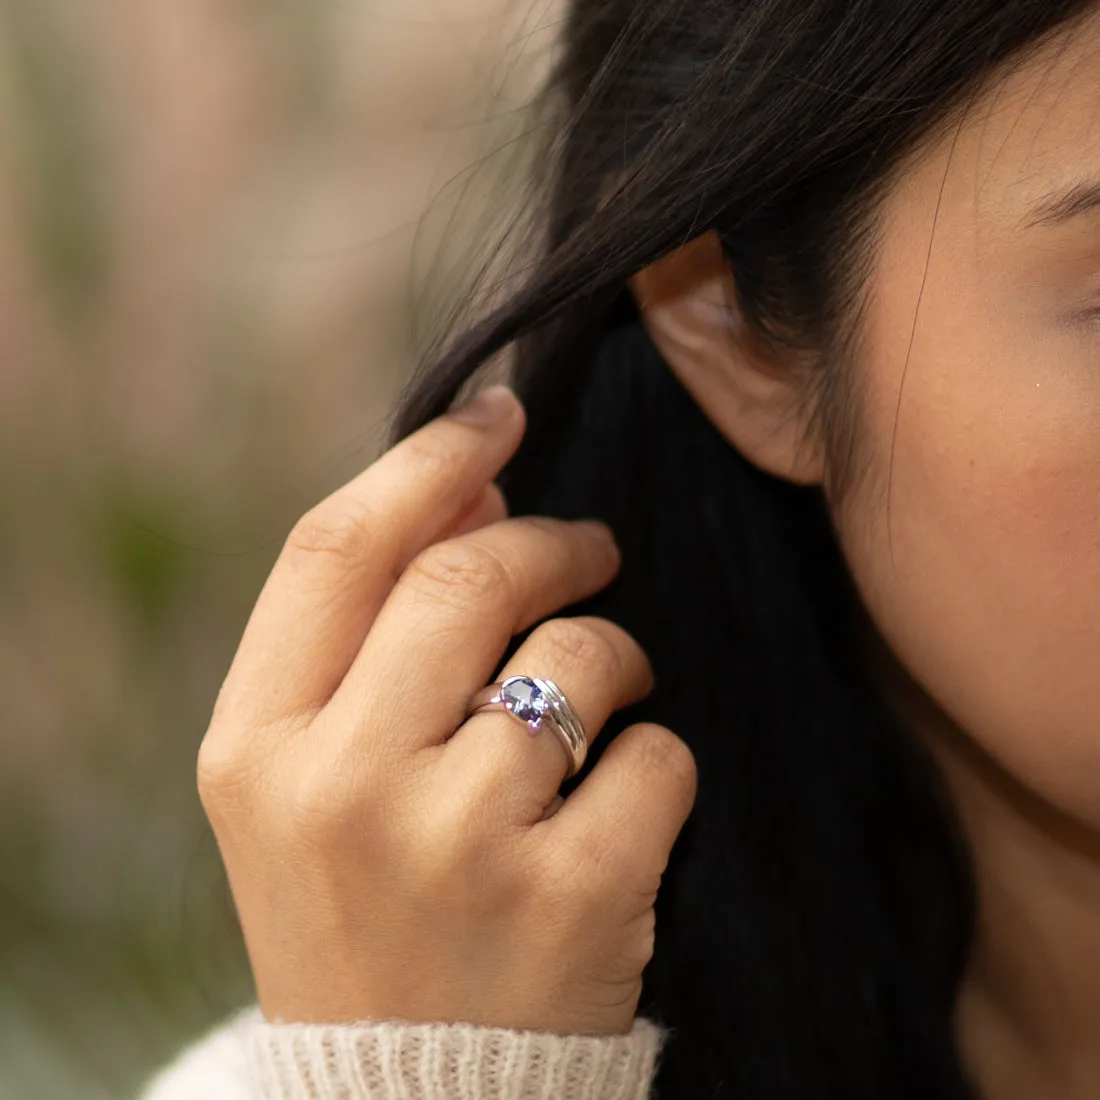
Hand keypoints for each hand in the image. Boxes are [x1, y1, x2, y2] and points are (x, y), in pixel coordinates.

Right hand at [196, 383, 697, 1036]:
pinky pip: (658, 756)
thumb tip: (476, 494)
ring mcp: (458, 848)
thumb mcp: (315, 779)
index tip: (496, 416)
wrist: (412, 1097)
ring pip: (581, 655)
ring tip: (597, 702)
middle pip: (467, 575)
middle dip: (551, 539)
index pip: (335, 549)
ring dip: (610, 654)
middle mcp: (342, 791)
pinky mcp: (574, 901)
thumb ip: (370, 633)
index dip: (427, 462)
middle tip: (589, 547)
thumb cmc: (363, 908)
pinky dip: (656, 760)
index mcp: (254, 750)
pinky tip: (619, 813)